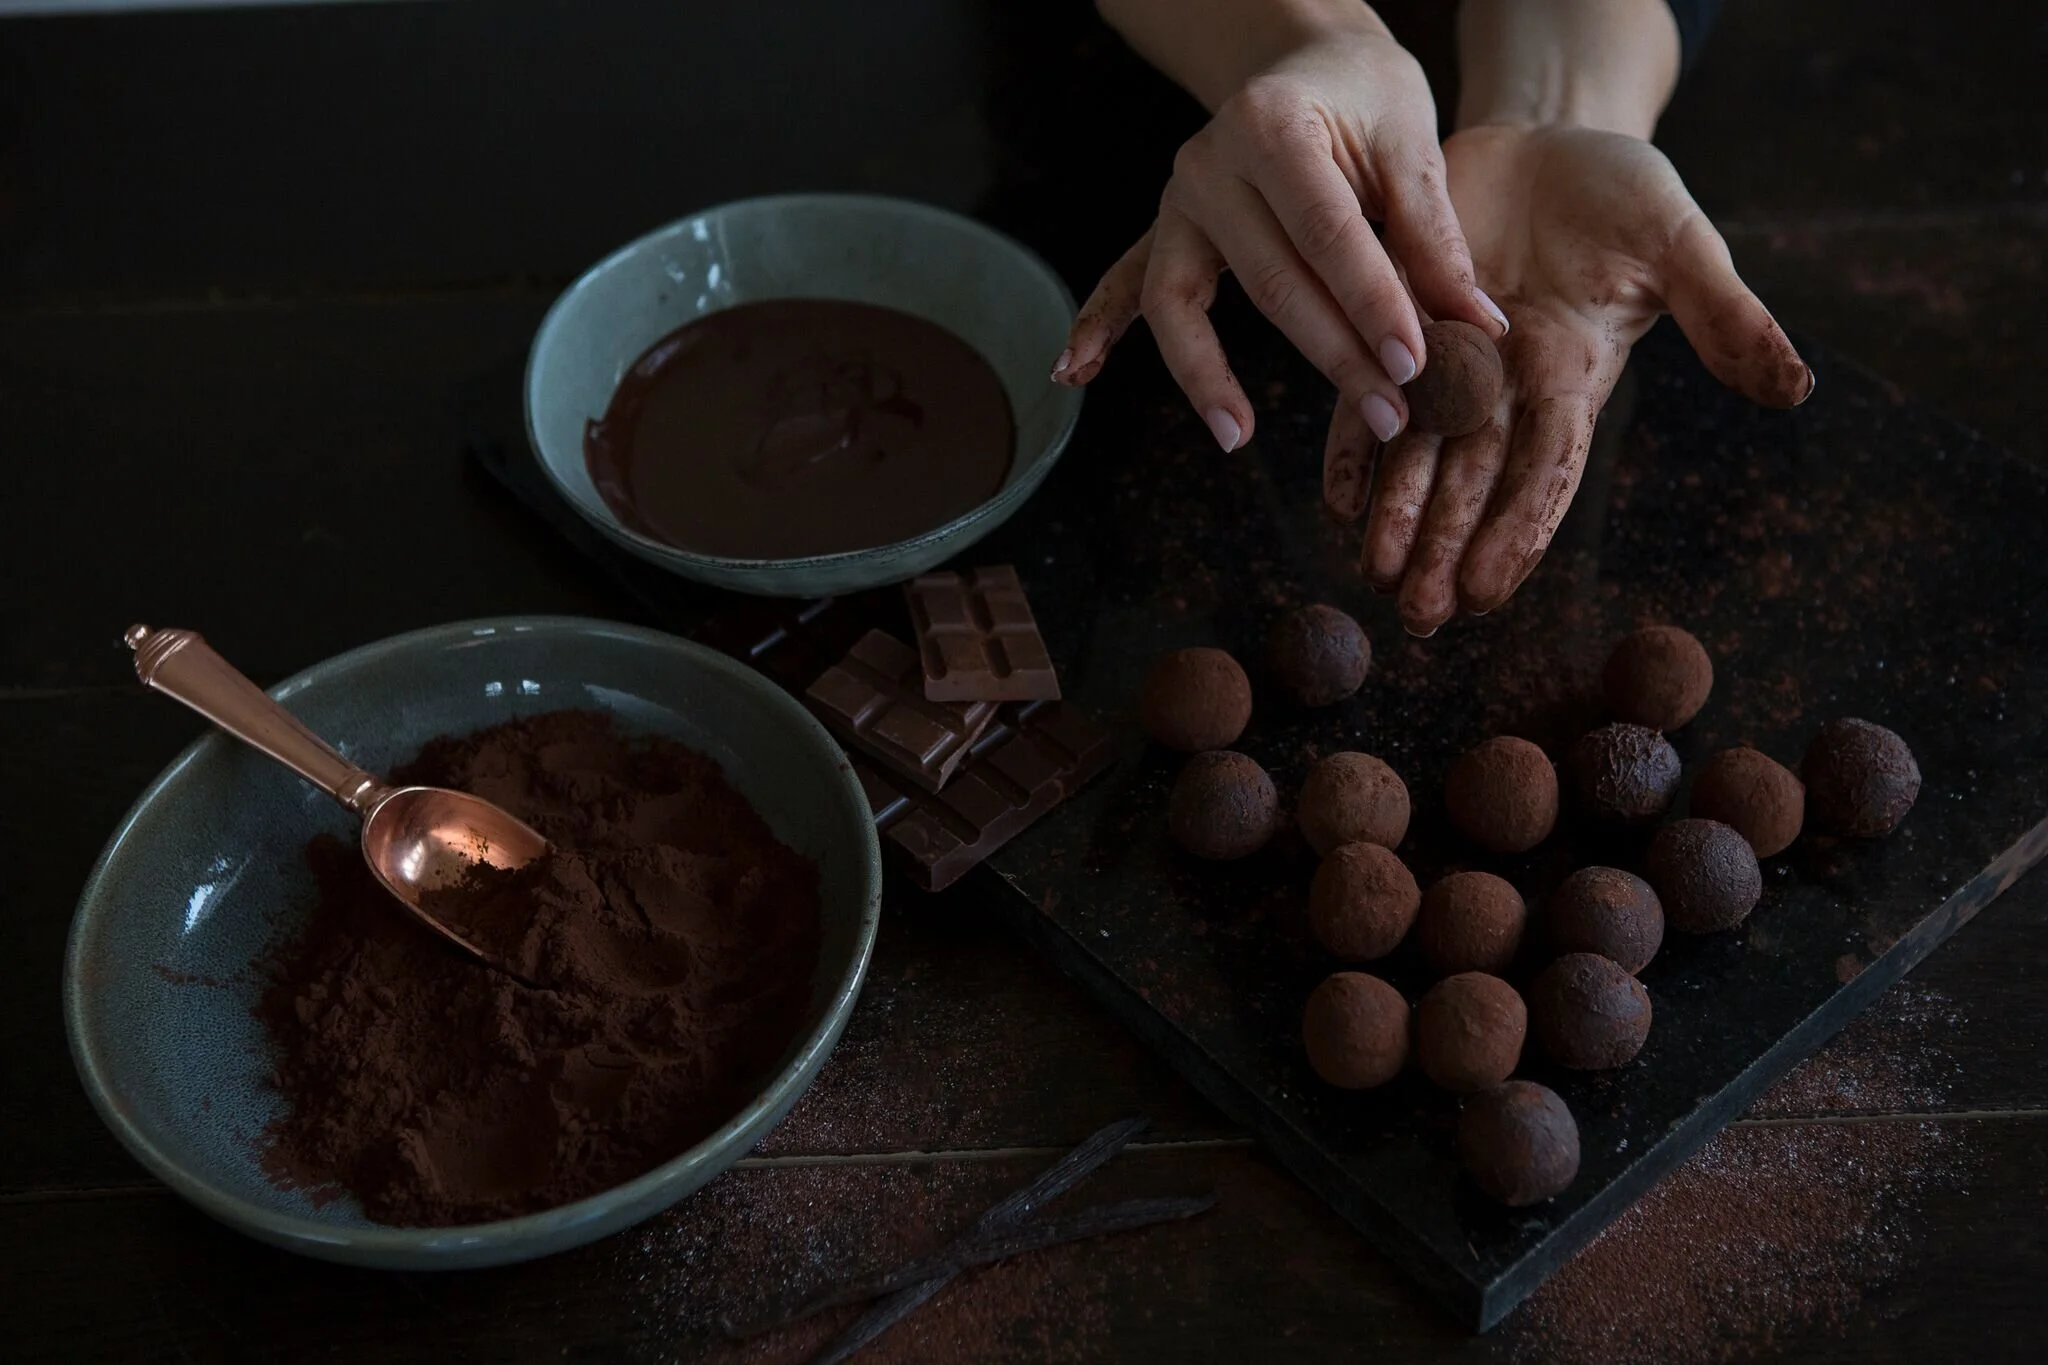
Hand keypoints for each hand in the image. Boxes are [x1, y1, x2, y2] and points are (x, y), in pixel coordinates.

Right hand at [1052, 26, 1507, 453]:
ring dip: (1211, 376)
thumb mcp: (1410, 143)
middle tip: (1387, 415)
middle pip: (1270, 281)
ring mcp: (1177, 200)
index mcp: (1272, 126)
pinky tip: (1072, 375)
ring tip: (1235, 435)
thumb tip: (1475, 326)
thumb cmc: (1363, 95)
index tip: (1414, 363)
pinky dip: (1099, 326)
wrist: (1302, 57)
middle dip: (1331, 355)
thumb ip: (1434, 237)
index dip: (1373, 303)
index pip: (1327, 234)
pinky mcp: (1166, 229)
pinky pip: (1127, 283)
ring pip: (1186, 301)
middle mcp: (1208, 163)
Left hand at [1330, 123, 1811, 634]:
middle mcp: (1508, 386)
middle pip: (1473, 479)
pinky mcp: (1402, 327)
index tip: (1484, 592)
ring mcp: (1452, 361)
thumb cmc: (1622, 193)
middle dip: (1442, 546)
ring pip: (1420, 452)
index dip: (1515, 531)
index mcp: (1572, 377)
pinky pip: (1373, 396)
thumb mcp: (1680, 242)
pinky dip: (1355, 446)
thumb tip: (1796, 387)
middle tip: (1414, 614)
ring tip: (1372, 577)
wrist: (1547, 139)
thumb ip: (1726, 317)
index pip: (1545, 471)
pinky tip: (1339, 502)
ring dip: (1397, 516)